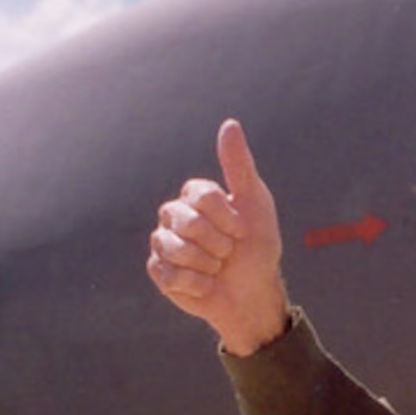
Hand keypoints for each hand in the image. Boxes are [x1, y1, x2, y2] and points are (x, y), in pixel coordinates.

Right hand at [146, 119, 288, 355]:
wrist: (254, 290)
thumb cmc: (257, 245)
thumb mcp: (255, 202)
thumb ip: (239, 164)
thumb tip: (230, 123)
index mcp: (194, 197)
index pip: (203, 195)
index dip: (228, 217)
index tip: (242, 230)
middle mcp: (174, 216)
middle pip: (187, 221)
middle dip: (218, 242)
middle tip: (229, 252)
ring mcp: (163, 244)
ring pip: (174, 248)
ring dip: (207, 264)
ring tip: (217, 268)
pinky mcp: (158, 272)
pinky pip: (169, 274)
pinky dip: (196, 283)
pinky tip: (206, 284)